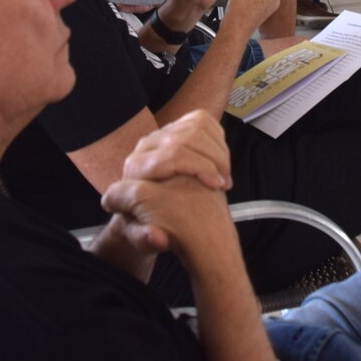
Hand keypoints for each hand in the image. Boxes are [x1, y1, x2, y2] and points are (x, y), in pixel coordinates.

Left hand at [97, 111, 232, 261]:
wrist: (151, 209)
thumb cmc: (147, 223)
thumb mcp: (142, 239)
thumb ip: (144, 240)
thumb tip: (156, 237)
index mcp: (136, 168)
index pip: (173, 154)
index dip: (201, 167)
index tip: (218, 186)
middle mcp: (145, 146)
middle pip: (188, 137)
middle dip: (214, 158)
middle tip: (225, 183)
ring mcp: (160, 134)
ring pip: (197, 126)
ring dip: (218, 150)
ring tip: (224, 174)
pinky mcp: (175, 127)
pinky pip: (202, 120)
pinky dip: (217, 138)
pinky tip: (219, 160)